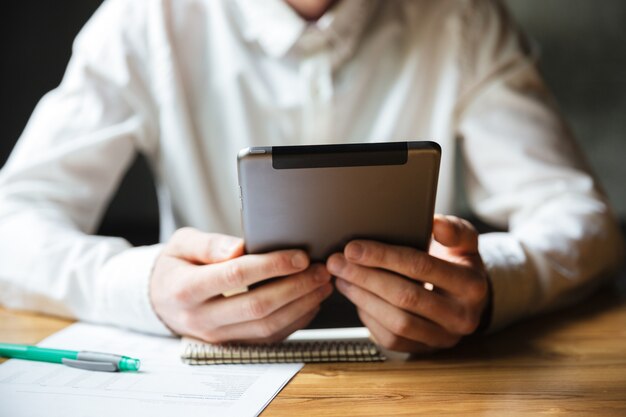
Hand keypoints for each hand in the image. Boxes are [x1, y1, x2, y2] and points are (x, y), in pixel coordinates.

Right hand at [150, 228, 332, 342]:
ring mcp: (217, 337)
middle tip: (321, 270)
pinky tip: (311, 302)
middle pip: (257, 306)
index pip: (235, 276)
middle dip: (295, 287)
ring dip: (301, 306)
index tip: (300, 256)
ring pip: (267, 327)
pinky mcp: (232, 346)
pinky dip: (295, 321)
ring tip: (322, 284)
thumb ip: (208, 244)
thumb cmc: (176, 267)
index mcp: (185, 289)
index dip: (271, 266)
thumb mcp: (180, 245)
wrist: (161, 300)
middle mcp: (201, 319)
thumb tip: (238, 248)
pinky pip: (269, 339)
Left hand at [326, 215, 488, 352]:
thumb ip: (454, 230)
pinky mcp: (424, 350)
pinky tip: (355, 296)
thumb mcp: (464, 242)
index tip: (353, 248)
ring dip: (362, 298)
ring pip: (396, 322)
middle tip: (338, 262)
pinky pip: (391, 338)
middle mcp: (461, 317)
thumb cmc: (458, 263)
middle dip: (366, 277)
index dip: (384, 256)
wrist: (466, 298)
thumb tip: (435, 225)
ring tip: (341, 277)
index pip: (421, 267)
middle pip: (405, 296)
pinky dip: (368, 317)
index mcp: (472, 285)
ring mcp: (443, 338)